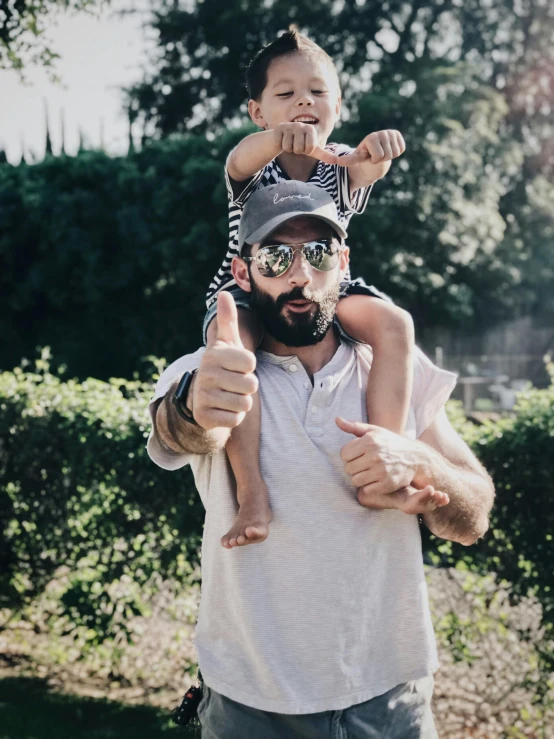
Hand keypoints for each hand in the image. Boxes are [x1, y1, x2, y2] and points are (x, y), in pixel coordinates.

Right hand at [193, 292, 257, 429]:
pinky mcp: (205, 417)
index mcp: (214, 355)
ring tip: (229, 395)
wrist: (201, 396)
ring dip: (242, 402)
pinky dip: (234, 416)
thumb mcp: (226, 343)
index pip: (251, 363)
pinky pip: (236, 419)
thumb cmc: (223, 366)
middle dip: (247, 386)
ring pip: (245, 403)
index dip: (249, 367)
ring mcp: (203, 396)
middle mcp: (206, 374)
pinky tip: (223, 409)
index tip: (237, 366)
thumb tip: (225, 293)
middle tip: (234, 383)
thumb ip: (228, 320)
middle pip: (251, 385)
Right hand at [273, 122, 333, 162]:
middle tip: (295, 144)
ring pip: (288, 147)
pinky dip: (280, 145)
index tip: (304, 146)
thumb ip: (325, 155)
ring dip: (288, 149)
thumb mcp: (313, 150)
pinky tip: (281, 140)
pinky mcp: (279, 128)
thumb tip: (337, 161)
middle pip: (299, 149)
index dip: (305, 151)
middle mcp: (301, 125)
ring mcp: (289, 125)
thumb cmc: (299, 144)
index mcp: (311, 129)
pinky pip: (280, 144)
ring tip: (288, 142)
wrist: (282, 139)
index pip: (310, 148)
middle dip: (296, 150)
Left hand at [325, 130, 405, 166]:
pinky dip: (396, 153)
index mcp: (372, 137)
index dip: (374, 160)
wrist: (375, 151)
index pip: (379, 156)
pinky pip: (402, 149)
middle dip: (382, 159)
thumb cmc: (365, 155)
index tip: (370, 156)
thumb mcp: (357, 158)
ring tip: (382, 152)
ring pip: (396, 153)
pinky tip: (389, 149)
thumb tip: (337, 162)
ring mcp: (391, 132)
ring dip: (389, 156)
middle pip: (388, 155)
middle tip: (377, 155)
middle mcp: (382, 132)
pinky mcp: (398, 134)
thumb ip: (348, 160)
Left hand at [336, 416, 418, 504]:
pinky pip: (366, 490)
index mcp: (370, 441)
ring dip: (360, 478)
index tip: (358, 454)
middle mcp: (375, 456)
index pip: (344, 454)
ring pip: (355, 480)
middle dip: (354, 467)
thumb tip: (337, 420)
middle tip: (364, 464)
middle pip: (348, 468)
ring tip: (369, 472)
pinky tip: (376, 480)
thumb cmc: (391, 443)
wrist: (415, 458)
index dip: (350, 455)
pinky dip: (369, 486)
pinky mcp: (387, 484)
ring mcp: (381, 471)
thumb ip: (354, 427)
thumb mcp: (374, 431)